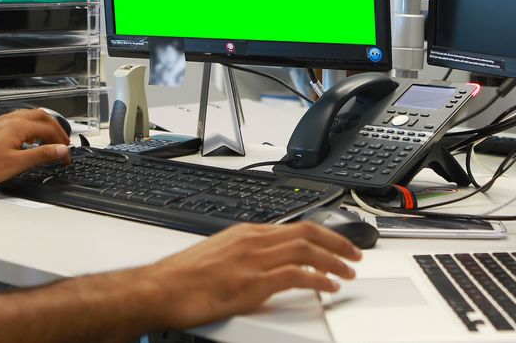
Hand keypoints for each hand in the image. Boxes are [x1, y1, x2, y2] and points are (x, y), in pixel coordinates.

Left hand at [0, 109, 70, 185]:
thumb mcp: (17, 164)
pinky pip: (18, 120)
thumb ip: (42, 155)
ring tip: (49, 141)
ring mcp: (1, 121)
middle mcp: (10, 119)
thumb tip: (61, 150)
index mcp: (18, 126)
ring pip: (29, 116)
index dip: (61, 142)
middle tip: (63, 143)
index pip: (49, 129)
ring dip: (44, 126)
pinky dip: (30, 127)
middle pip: (42, 116)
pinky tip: (27, 140)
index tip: (65, 156)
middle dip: (56, 129)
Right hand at [141, 222, 361, 328]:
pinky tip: (329, 286)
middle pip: (307, 232)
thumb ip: (244, 254)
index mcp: (246, 232)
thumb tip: (263, 263)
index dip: (323, 234)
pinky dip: (319, 279)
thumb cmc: (183, 277)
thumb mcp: (219, 255)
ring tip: (348, 272)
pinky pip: (296, 276)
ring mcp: (253, 261)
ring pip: (307, 250)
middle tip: (355, 255)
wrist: (160, 289)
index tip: (337, 243)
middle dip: (337, 242)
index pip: (295, 225)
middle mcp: (253, 241)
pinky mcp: (252, 283)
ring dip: (334, 260)